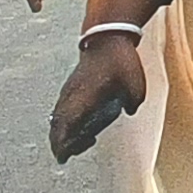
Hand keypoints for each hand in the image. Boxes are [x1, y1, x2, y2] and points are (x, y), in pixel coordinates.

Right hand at [49, 37, 146, 160]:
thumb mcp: (136, 84)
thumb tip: (129, 111)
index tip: (63, 157)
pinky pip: (60, 109)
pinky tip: (75, 127)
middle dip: (58, 144)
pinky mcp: (70, 86)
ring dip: (61, 134)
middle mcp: (72, 95)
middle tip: (67, 156)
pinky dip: (63, 122)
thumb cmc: (120, 60)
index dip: (62, 143)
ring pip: (57, 118)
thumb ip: (133, 102)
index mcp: (84, 96)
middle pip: (57, 125)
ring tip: (76, 143)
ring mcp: (69, 90)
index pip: (66, 124)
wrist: (107, 35)